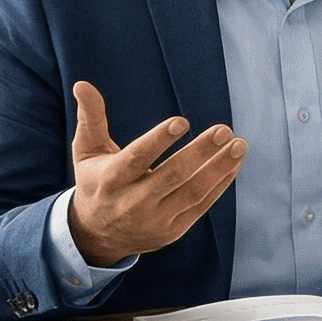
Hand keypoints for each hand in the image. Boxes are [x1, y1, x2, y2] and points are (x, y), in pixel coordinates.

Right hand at [65, 81, 245, 266]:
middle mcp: (132, 203)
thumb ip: (90, 118)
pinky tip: (233, 163)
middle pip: (171, 176)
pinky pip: (201, 205)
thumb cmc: (96, 181)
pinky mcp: (172, 231)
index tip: (182, 122)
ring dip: (219, 168)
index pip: (137, 159)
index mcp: (110, 180)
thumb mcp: (86, 151)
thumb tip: (83, 85)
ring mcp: (155, 220)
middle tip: (224, 130)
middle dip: (200, 152)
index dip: (159, 141)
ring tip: (238, 145)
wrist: (98, 235)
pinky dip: (220, 183)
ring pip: (193, 193)